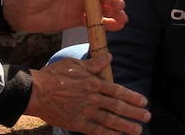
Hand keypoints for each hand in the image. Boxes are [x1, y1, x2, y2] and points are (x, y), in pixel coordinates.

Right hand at [27, 54, 148, 133]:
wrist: (37, 91)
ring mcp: (86, 112)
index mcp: (93, 83)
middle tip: (147, 116)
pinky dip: (109, 134)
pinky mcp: (78, 123)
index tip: (144, 101)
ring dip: (126, 125)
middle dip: (134, 112)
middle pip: (118, 106)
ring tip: (138, 130)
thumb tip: (109, 57)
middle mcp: (93, 98)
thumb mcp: (75, 64)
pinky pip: (97, 131)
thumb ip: (94, 63)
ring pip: (111, 120)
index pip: (118, 91)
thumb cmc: (54, 75)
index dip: (132, 97)